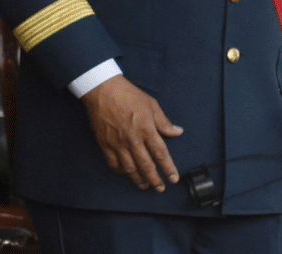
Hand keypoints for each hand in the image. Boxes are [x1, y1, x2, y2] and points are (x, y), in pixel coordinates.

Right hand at [81, 74, 182, 191]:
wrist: (104, 92)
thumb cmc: (130, 96)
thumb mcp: (152, 105)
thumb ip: (164, 122)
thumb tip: (177, 132)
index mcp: (147, 129)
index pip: (160, 153)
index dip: (168, 168)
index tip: (173, 177)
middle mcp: (133, 139)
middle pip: (146, 165)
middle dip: (155, 179)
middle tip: (160, 188)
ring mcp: (117, 144)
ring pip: (129, 168)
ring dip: (138, 179)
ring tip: (145, 186)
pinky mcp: (105, 145)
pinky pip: (113, 164)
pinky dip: (121, 172)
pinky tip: (126, 174)